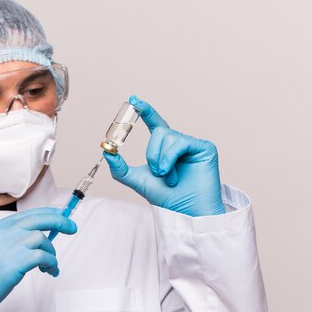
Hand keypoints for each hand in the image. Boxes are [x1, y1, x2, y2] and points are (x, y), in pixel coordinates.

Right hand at [0, 207, 76, 311]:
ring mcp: (5, 247)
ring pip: (41, 238)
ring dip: (51, 252)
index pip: (26, 214)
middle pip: (37, 218)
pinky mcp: (13, 263)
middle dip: (59, 221)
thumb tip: (37, 239)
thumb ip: (8, 241)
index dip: (47, 214)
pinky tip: (49, 271)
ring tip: (49, 266)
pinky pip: (42, 256)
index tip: (61, 218)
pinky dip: (51, 263)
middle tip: (72, 227)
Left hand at [103, 95, 225, 216]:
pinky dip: (170, 158)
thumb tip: (106, 151)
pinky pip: (180, 142)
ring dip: (161, 160)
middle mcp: (179, 143)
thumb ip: (120, 168)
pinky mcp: (204, 148)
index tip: (133, 100)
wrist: (185, 212)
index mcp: (165, 148)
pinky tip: (173, 174)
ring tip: (168, 177)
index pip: (155, 123)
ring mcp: (192, 145)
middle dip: (152, 154)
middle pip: (159, 131)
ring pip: (168, 135)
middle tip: (157, 173)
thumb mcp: (137, 181)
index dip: (146, 110)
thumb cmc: (166, 198)